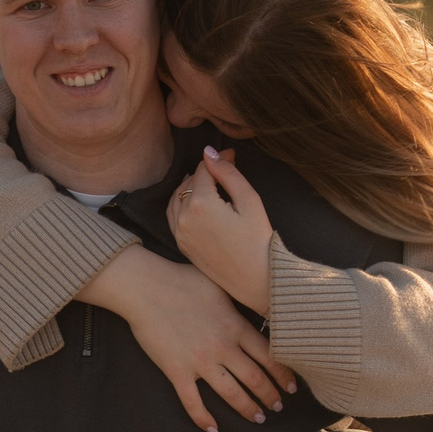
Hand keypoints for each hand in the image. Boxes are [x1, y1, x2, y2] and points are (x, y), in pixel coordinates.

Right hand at [80, 245, 296, 431]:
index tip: (292, 386)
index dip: (283, 374)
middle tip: (278, 406)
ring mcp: (200, 362)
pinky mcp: (177, 371)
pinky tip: (213, 430)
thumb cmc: (181, 279)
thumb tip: (256, 304)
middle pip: (255, 378)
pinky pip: (192, 402)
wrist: (145, 287)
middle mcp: (222, 347)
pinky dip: (203, 419)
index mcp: (235, 326)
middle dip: (269, 395)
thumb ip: (238, 301)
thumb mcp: (220, 284)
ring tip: (258, 418)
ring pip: (231, 393)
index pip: (269, 355)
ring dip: (247, 408)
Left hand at [168, 150, 276, 313]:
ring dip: (190, 187)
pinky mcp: (182, 245)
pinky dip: (181, 204)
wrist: (256, 279)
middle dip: (203, 173)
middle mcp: (184, 217)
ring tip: (208, 184)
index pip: (203, 169)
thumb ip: (228, 173)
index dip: (218, 159)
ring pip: (176, 198)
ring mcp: (180, 233)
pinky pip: (173, 217)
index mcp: (201, 203)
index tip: (231, 156)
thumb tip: (210, 152)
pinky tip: (196, 203)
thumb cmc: (258, 239)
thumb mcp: (249, 200)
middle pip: (188, 182)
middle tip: (222, 169)